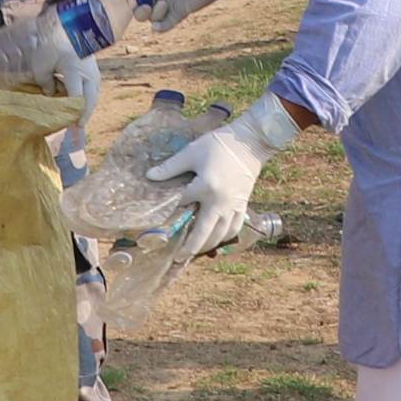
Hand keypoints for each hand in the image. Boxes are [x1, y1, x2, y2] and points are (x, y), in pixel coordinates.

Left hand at [27, 17, 100, 124]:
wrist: (70, 27)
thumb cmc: (53, 44)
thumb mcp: (42, 63)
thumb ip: (45, 82)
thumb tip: (51, 96)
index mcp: (74, 71)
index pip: (76, 97)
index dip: (71, 113)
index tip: (66, 124)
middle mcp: (88, 74)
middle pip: (89, 101)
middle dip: (83, 115)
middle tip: (77, 128)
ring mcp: (94, 73)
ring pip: (93, 97)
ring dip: (86, 109)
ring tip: (79, 121)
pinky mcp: (94, 73)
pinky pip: (93, 92)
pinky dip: (87, 101)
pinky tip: (80, 108)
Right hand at [141, 0, 271, 31]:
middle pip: (136, 4)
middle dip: (134, 6)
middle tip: (141, 3)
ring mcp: (167, 3)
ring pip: (148, 16)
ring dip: (150, 14)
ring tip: (164, 4)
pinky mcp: (179, 13)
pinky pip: (164, 25)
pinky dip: (159, 27)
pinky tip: (158, 26)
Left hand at [145, 93, 297, 255]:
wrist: (250, 142)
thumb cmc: (219, 144)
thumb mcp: (192, 152)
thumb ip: (171, 167)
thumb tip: (149, 176)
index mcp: (205, 187)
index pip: (183, 204)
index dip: (171, 211)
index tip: (160, 221)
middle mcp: (220, 202)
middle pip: (203, 232)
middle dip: (190, 247)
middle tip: (178, 258)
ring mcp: (233, 206)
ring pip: (220, 234)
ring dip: (207, 245)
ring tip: (194, 252)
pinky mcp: (243, 205)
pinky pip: (234, 228)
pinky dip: (225, 237)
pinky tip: (217, 240)